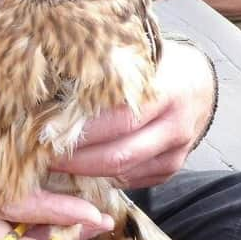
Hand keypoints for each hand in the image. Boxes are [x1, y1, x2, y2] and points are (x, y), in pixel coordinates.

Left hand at [53, 40, 215, 187]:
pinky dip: (101, 177)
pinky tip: (77, 168)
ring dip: (83, 172)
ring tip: (51, 163)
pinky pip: (130, 180)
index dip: (80, 132)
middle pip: (118, 155)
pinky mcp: (170, 170)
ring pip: (122, 173)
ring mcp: (176, 153)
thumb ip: (106, 72)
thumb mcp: (137, 58)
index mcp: (167, 92)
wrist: (200, 84)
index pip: (118, 120)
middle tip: (40, 155)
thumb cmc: (157, 65)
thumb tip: (53, 82)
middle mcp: (175, 127)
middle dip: (74, 160)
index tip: (45, 131)